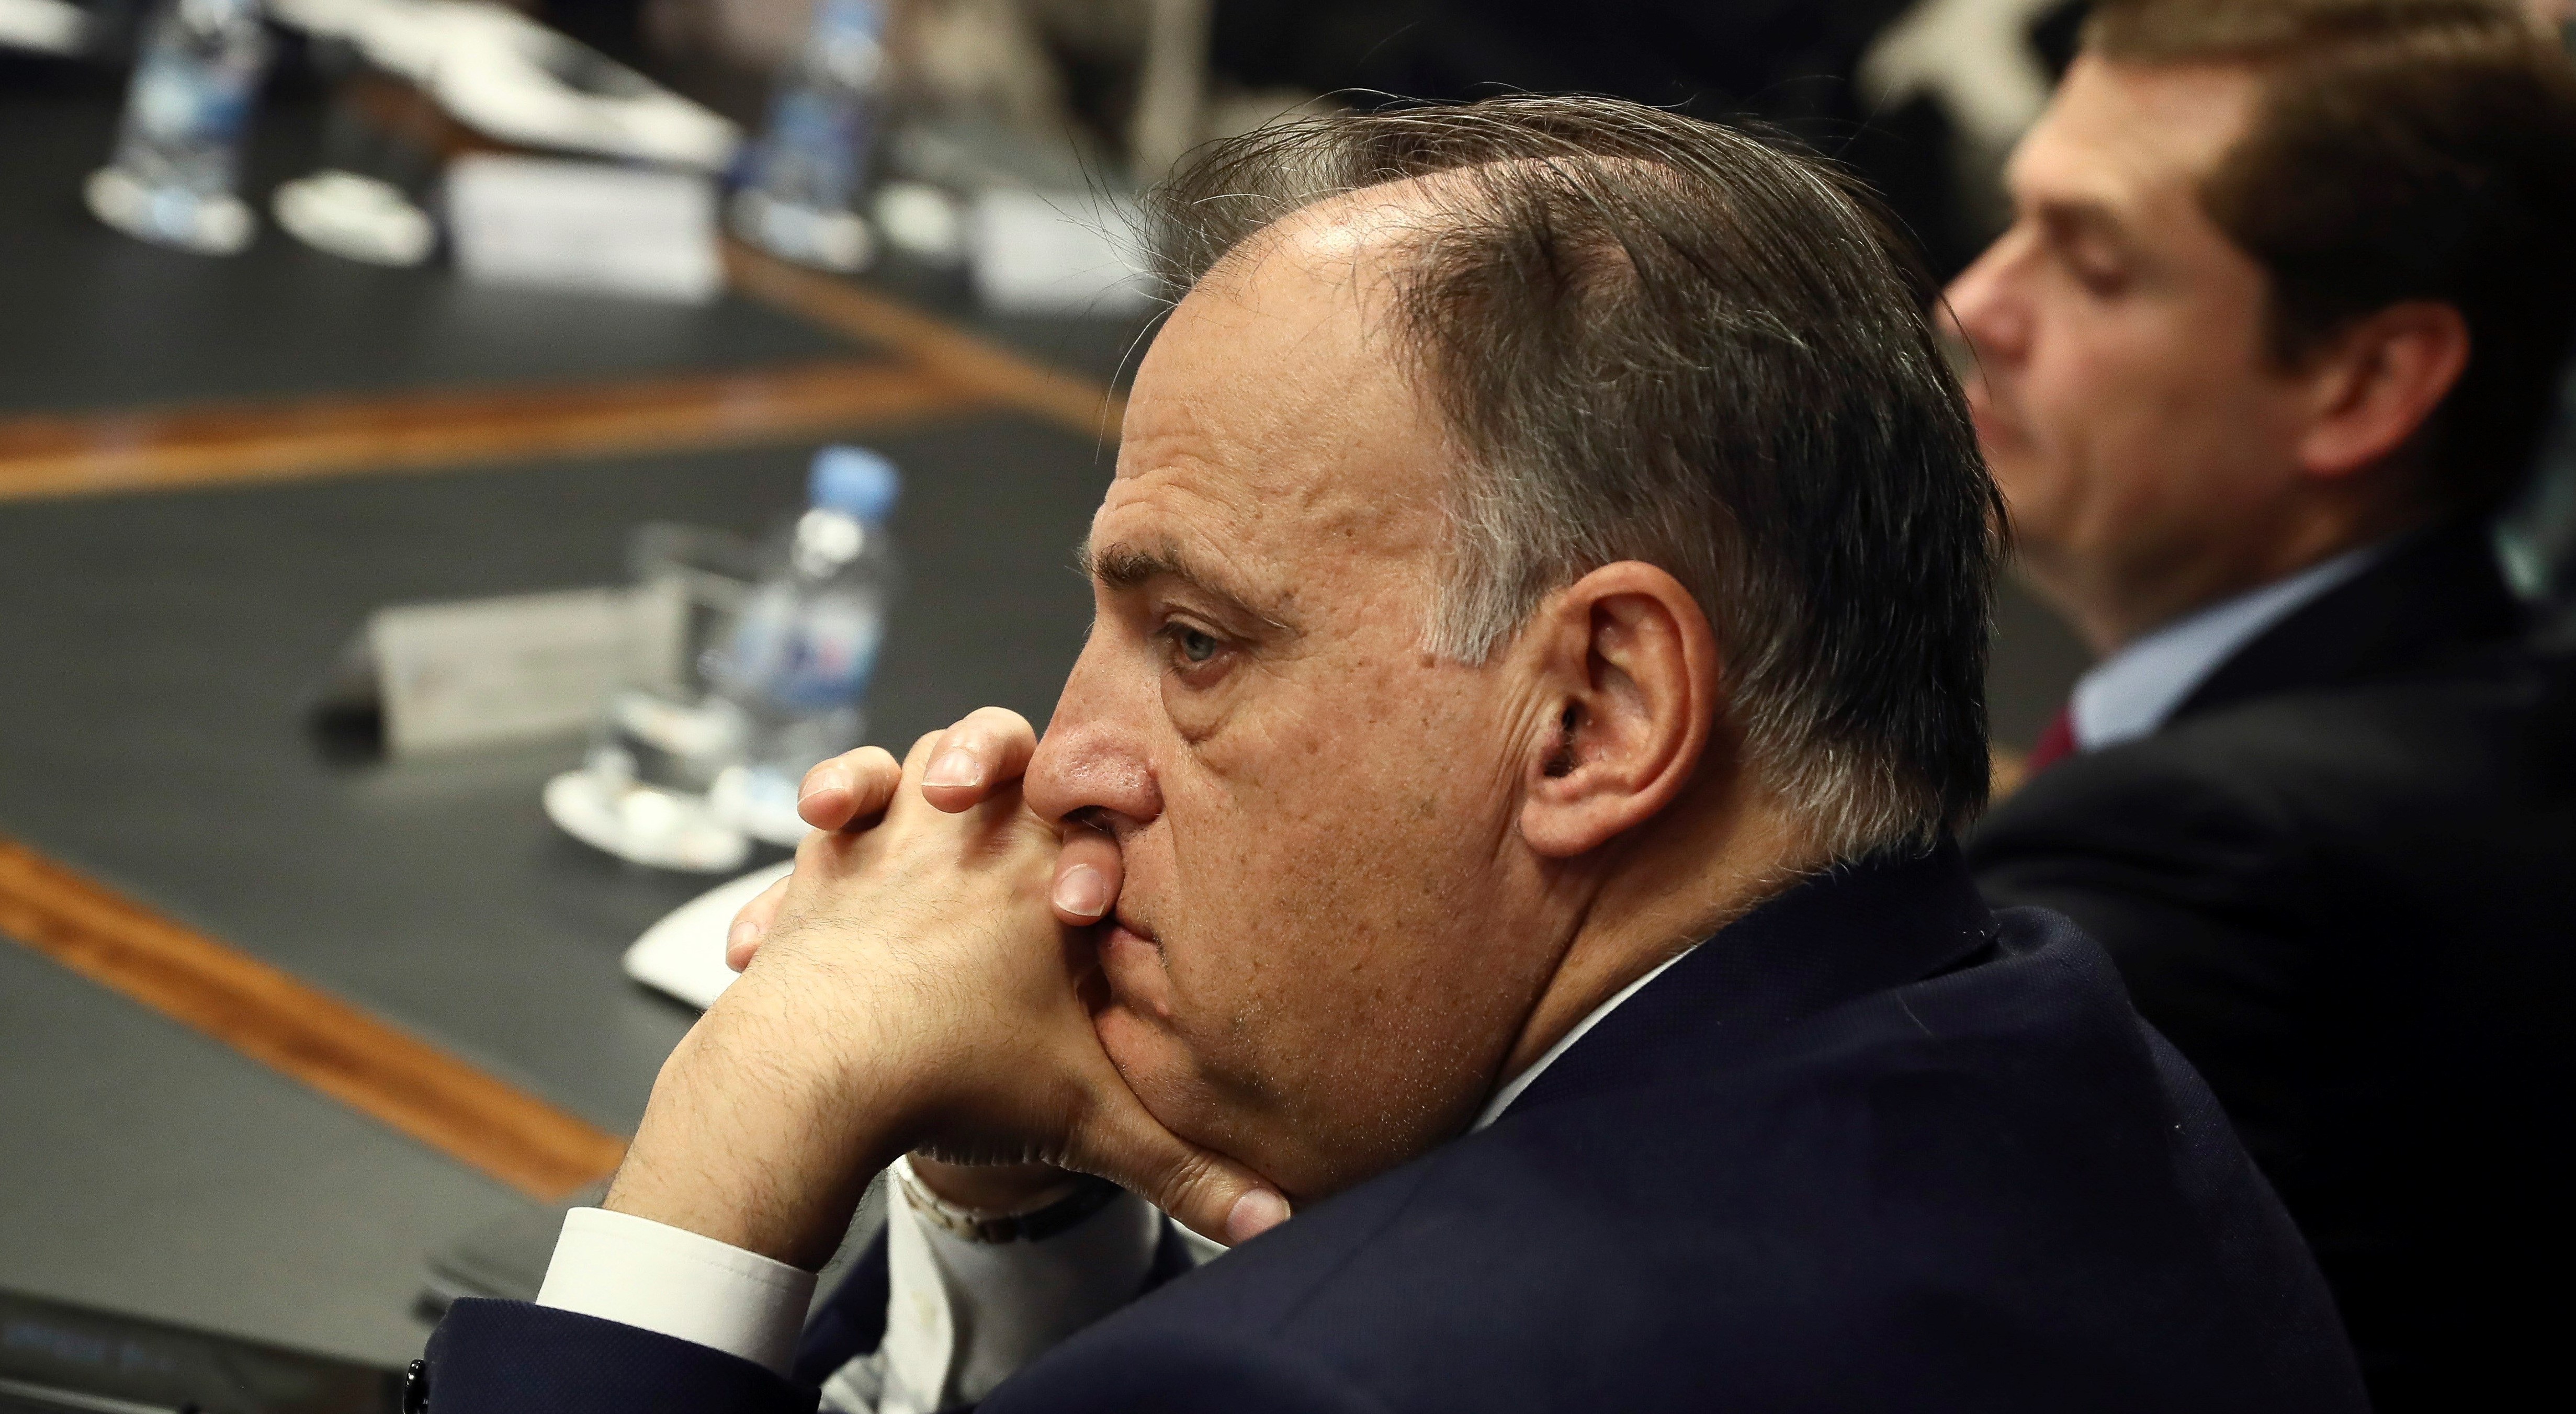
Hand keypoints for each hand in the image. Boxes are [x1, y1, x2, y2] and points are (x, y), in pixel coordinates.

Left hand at [608, 729, 1284, 1268]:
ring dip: (910, 777)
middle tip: (998, 802)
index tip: (1093, 866)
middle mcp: (963, 837)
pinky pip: (823, 821)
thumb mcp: (1088, 1123)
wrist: (809, 1075)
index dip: (1110, 802)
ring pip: (904, 763)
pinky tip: (830, 855)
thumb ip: (1186, 1168)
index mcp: (1042, 870)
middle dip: (1002, 760)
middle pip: (997, 745)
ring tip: (925, 810)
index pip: (1096, 794)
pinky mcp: (814, 874)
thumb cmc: (953, 1079)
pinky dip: (830, 827)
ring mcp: (883, 846)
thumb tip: (1278, 1228)